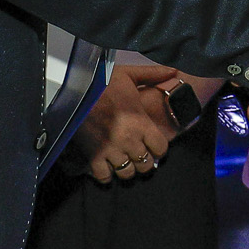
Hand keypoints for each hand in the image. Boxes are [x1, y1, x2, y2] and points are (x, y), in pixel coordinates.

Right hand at [75, 62, 182, 183]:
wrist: (74, 90)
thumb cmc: (102, 82)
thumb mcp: (130, 75)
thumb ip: (153, 75)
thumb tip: (173, 71)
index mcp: (140, 122)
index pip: (161, 148)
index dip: (159, 148)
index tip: (154, 145)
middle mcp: (128, 140)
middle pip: (146, 164)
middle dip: (145, 161)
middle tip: (140, 154)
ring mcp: (110, 150)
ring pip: (127, 173)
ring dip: (128, 168)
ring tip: (125, 161)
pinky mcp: (93, 155)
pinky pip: (104, 176)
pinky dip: (107, 175)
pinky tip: (108, 166)